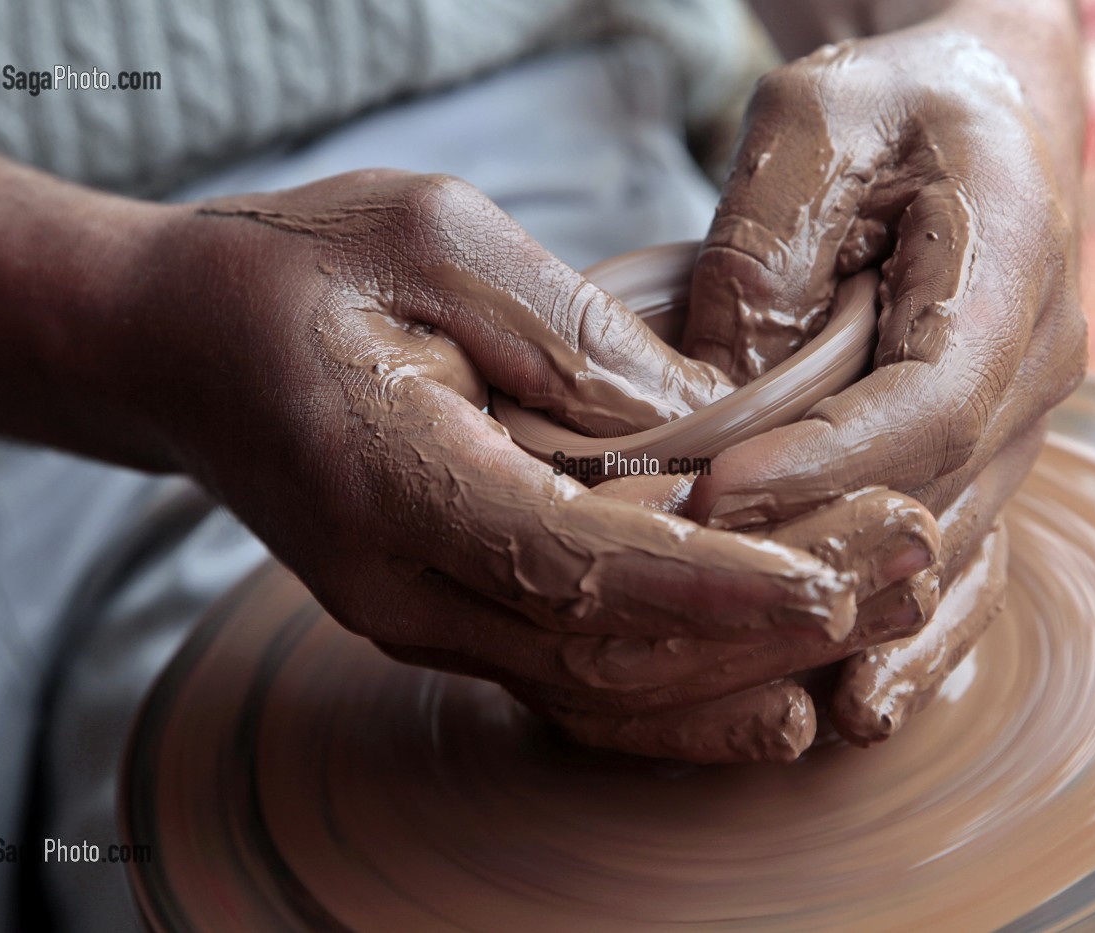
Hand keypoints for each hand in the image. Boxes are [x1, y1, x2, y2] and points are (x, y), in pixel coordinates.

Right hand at [132, 170, 909, 733]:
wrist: (183, 347)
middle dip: (774, 622)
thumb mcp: (435, 240)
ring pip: (608, 688)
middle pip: (616, 647)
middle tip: (911, 564)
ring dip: (751, 667)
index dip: (713, 583)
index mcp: (395, 485)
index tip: (834, 582)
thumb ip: (572, 335)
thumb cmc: (300, 274)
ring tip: (887, 615)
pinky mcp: (452, 617)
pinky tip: (782, 695)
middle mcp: (409, 589)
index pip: (579, 565)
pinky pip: (580, 680)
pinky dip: (686, 694)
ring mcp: (428, 619)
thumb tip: (709, 421)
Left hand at [677, 25, 1086, 741]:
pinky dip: (916, 633)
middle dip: (823, 556)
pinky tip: (861, 701)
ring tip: (798, 702)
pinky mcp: (981, 454)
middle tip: (704, 608)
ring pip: (953, 549)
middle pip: (937, 495)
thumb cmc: (894, 103)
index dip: (826, 465)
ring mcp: (1017, 423)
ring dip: (872, 624)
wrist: (977, 112)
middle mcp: (1035, 367)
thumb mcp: (818, 119)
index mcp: (1013, 271)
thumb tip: (723, 381)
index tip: (717, 496)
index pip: (927, 404)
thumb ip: (771, 239)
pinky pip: (963, 560)